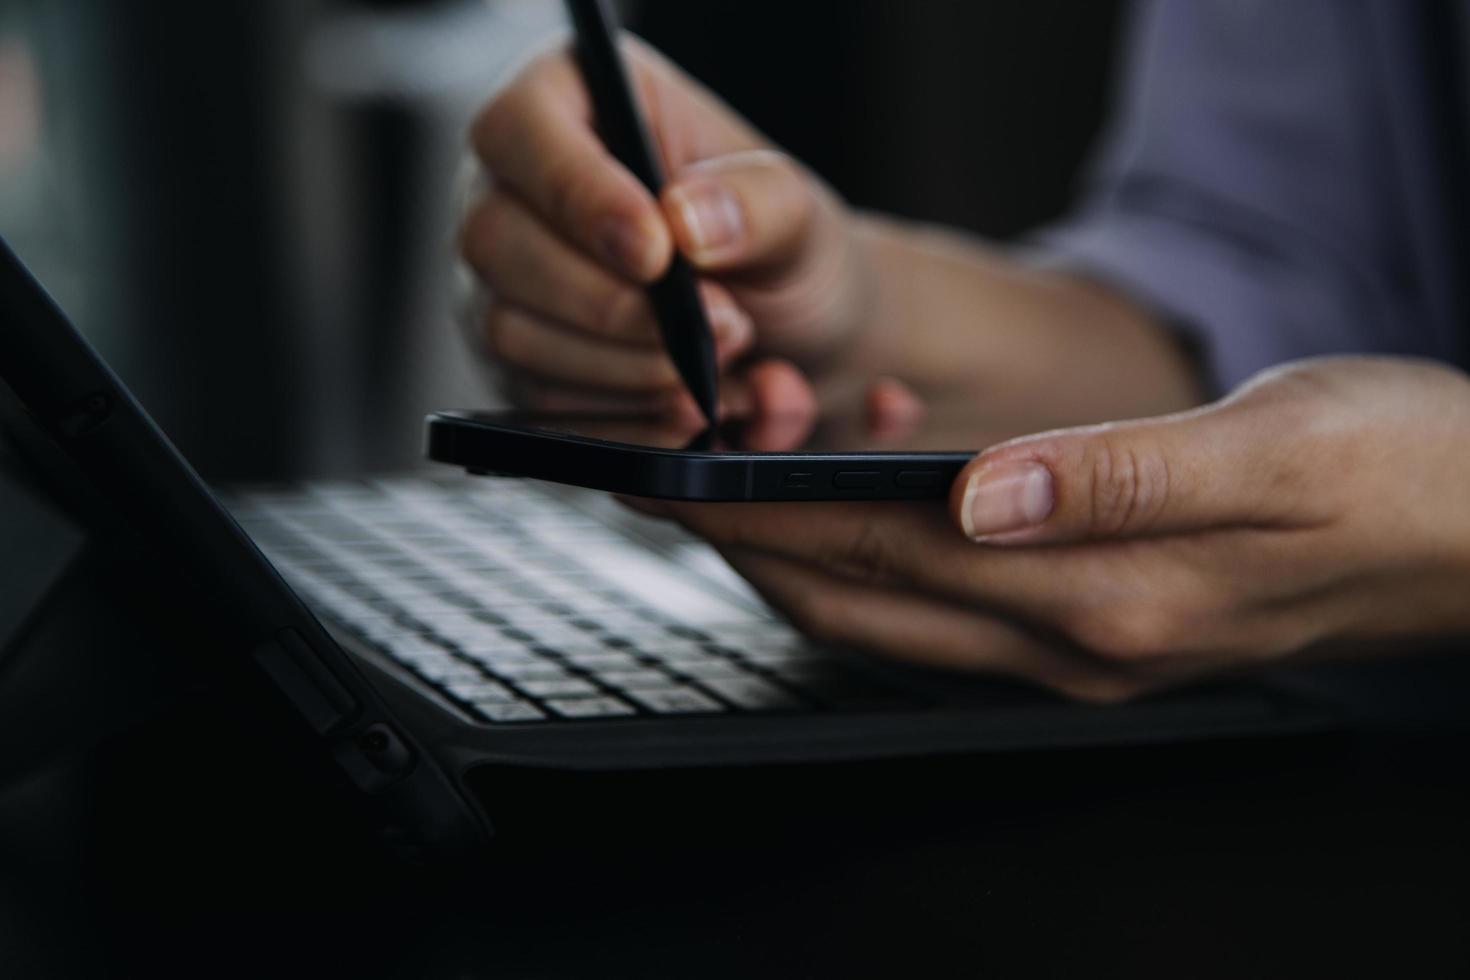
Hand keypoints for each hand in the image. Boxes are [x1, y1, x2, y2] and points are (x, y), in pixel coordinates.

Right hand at [458, 37, 869, 418]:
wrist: (787, 335)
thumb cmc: (774, 246)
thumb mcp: (796, 211)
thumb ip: (755, 203)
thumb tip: (688, 220)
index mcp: (567, 100)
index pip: (520, 130)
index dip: (578, 195)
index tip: (657, 252)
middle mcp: (511, 188)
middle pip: (498, 241)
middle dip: (617, 306)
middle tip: (722, 323)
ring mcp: (501, 280)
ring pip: (513, 332)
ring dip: (630, 367)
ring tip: (723, 360)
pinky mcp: (515, 361)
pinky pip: (539, 401)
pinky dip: (626, 416)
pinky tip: (690, 404)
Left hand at [638, 357, 1469, 700]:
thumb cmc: (1395, 472)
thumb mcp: (1270, 448)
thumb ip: (1117, 474)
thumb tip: (980, 491)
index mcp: (1104, 591)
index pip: (891, 551)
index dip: (776, 513)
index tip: (688, 478)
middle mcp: (1079, 641)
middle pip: (870, 601)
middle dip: (758, 550)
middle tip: (672, 493)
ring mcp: (1086, 651)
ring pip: (898, 616)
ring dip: (808, 563)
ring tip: (733, 506)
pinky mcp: (1102, 633)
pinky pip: (954, 613)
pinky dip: (884, 570)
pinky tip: (864, 522)